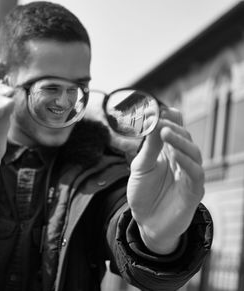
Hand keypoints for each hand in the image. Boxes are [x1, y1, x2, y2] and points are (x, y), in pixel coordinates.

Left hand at [127, 107, 203, 253]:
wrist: (145, 222)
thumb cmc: (143, 193)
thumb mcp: (141, 167)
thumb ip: (148, 147)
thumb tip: (152, 122)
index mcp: (168, 152)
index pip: (174, 130)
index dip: (170, 119)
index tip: (161, 108)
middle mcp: (181, 160)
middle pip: (184, 138)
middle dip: (173, 127)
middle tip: (161, 119)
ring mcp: (189, 174)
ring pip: (193, 152)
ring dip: (180, 141)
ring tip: (165, 132)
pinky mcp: (194, 190)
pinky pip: (195, 172)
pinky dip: (187, 161)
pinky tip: (175, 154)